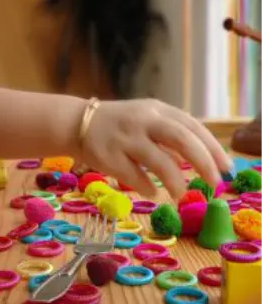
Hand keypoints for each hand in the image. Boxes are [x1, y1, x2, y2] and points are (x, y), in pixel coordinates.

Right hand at [81, 98, 232, 197]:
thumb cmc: (119, 124)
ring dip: (175, 181)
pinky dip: (147, 187)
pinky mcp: (109, 156)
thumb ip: (170, 138)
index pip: (193, 127)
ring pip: (159, 161)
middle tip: (215, 184)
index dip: (213, 148)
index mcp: (156, 109)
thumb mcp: (146, 121)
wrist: (76, 123)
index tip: (226, 168)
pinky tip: (152, 192)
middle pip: (181, 139)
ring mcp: (125, 138)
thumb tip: (197, 162)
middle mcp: (143, 120)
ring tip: (181, 194)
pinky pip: (134, 176)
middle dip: (203, 163)